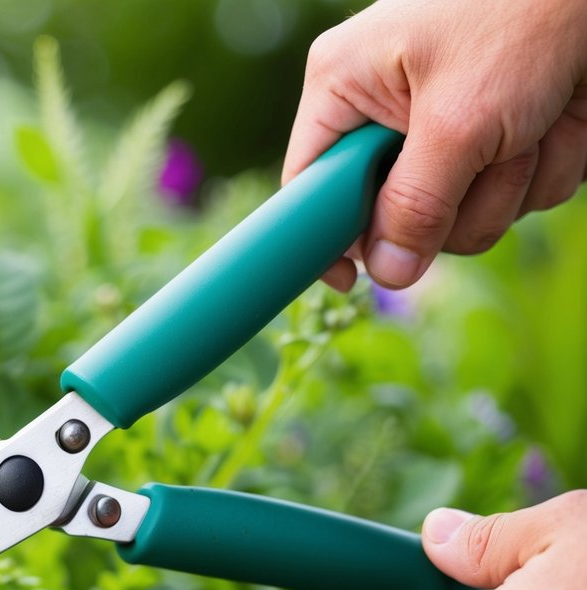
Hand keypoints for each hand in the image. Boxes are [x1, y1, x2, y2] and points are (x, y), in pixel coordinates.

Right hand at [285, 0, 586, 290]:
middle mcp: (388, 108)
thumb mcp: (459, 120)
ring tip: (537, 121)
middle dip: (456, 203)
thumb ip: (416, 205)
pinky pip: (514, 195)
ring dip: (514, 184)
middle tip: (488, 158)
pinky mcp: (501, 136)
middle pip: (395, 213)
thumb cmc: (522, 14)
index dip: (326, 237)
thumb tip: (387, 275)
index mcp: (347, 85)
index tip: (351, 282)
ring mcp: (447, 126)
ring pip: (464, 213)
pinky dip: (548, 168)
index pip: (309, 184)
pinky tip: (561, 118)